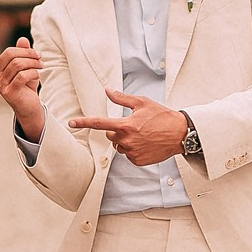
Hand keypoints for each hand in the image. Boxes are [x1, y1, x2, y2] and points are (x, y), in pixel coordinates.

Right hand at [0, 23, 44, 140]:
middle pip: (9, 53)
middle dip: (28, 53)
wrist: (29, 107)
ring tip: (41, 66)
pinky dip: (34, 73)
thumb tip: (22, 39)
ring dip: (34, 63)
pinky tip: (37, 75)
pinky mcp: (8, 92)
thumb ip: (23, 52)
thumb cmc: (26, 85)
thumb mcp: (25, 65)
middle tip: (40, 57)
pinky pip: (22, 75)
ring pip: (18, 64)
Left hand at [68, 89, 189, 166]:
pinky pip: (129, 155)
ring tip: (143, 135)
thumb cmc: (162, 116)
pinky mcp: (138, 161)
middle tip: (135, 126)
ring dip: (125, 141)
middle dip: (118, 130)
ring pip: (119, 147)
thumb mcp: (142, 103)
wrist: (180, 133)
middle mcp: (126, 140)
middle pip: (111, 136)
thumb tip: (107, 91)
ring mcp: (132, 152)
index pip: (99, 123)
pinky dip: (134, 150)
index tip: (72, 123)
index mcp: (125, 125)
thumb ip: (121, 98)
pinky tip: (146, 143)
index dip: (83, 122)